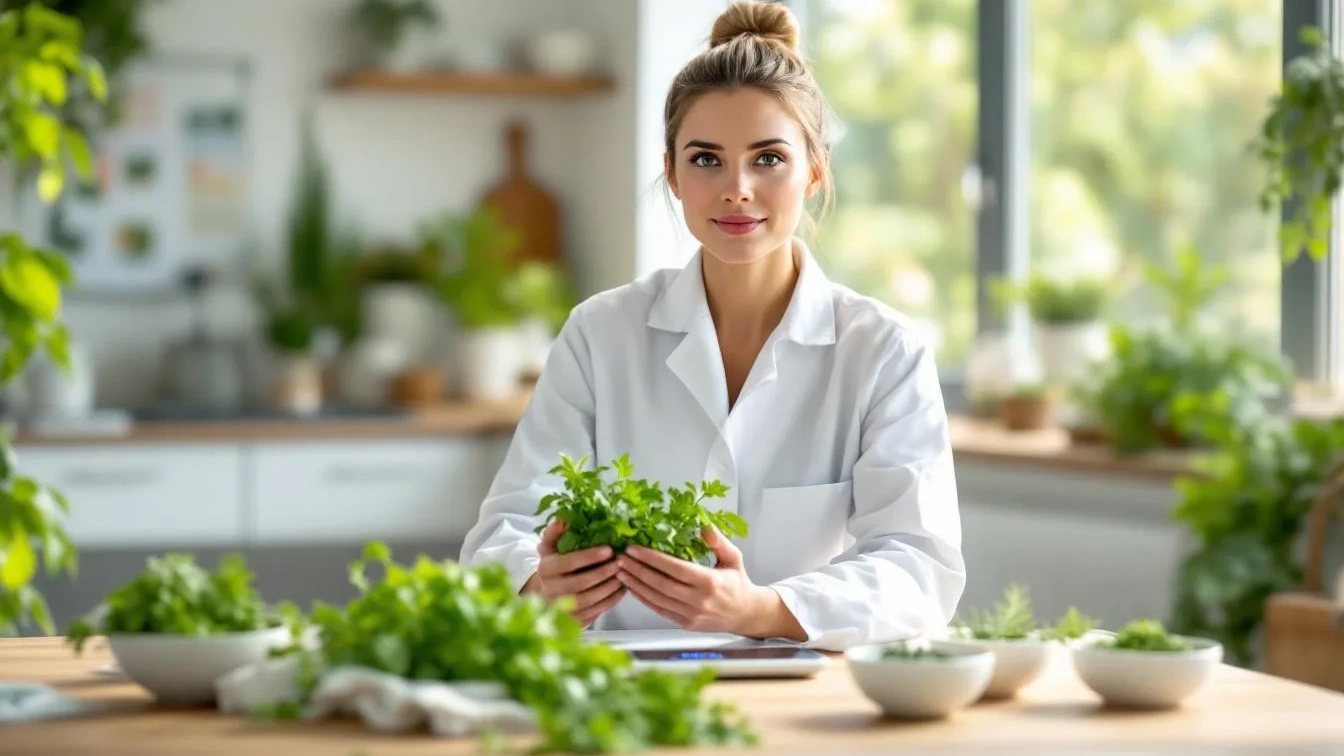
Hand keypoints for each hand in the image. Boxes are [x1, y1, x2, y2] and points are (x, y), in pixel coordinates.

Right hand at [523, 521, 625, 626]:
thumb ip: (555, 532)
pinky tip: (622, 590)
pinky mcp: (573, 620)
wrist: (545, 594)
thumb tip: (563, 519)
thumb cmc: (554, 565)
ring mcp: (561, 608)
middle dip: (603, 573)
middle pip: (580, 584)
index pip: (569, 562)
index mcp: (545, 569)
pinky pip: (595, 612)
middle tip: (620, 563)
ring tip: (623, 575)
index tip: (609, 549)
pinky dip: (610, 601)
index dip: (590, 556)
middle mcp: (551, 590)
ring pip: (589, 600)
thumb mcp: (549, 547)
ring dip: (609, 588)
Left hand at [616, 527, 796, 637]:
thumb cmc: (738, 583)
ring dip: (636, 585)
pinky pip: (660, 610)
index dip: (652, 558)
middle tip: (620, 558)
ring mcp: (691, 615)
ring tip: (620, 571)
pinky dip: (643, 599)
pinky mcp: (685, 623)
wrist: (745, 614)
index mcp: (710, 582)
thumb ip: (718, 541)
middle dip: (638, 570)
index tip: (634, 548)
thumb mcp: (733, 557)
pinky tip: (632, 588)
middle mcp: (699, 601)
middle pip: (661, 584)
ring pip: (657, 599)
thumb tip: (702, 524)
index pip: (675, 568)